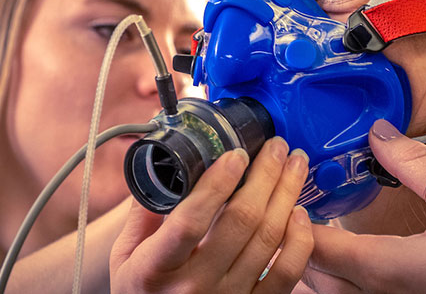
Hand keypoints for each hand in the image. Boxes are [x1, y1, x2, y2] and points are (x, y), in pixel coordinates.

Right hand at [109, 137, 312, 293]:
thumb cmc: (142, 292)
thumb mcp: (125, 257)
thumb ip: (142, 212)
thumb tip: (159, 163)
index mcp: (157, 268)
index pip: (191, 220)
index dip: (217, 183)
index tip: (236, 154)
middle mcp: (195, 286)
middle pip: (242, 221)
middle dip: (266, 175)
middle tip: (277, 146)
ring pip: (269, 240)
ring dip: (287, 195)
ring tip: (294, 165)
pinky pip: (288, 272)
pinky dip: (300, 239)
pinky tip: (300, 212)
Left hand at [300, 120, 425, 293]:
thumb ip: (415, 167)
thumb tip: (378, 133)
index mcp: (389, 268)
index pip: (314, 245)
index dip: (292, 214)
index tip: (286, 184)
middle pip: (311, 273)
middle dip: (293, 236)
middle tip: (294, 196)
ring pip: (328, 292)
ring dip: (312, 259)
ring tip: (311, 219)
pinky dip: (337, 276)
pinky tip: (346, 250)